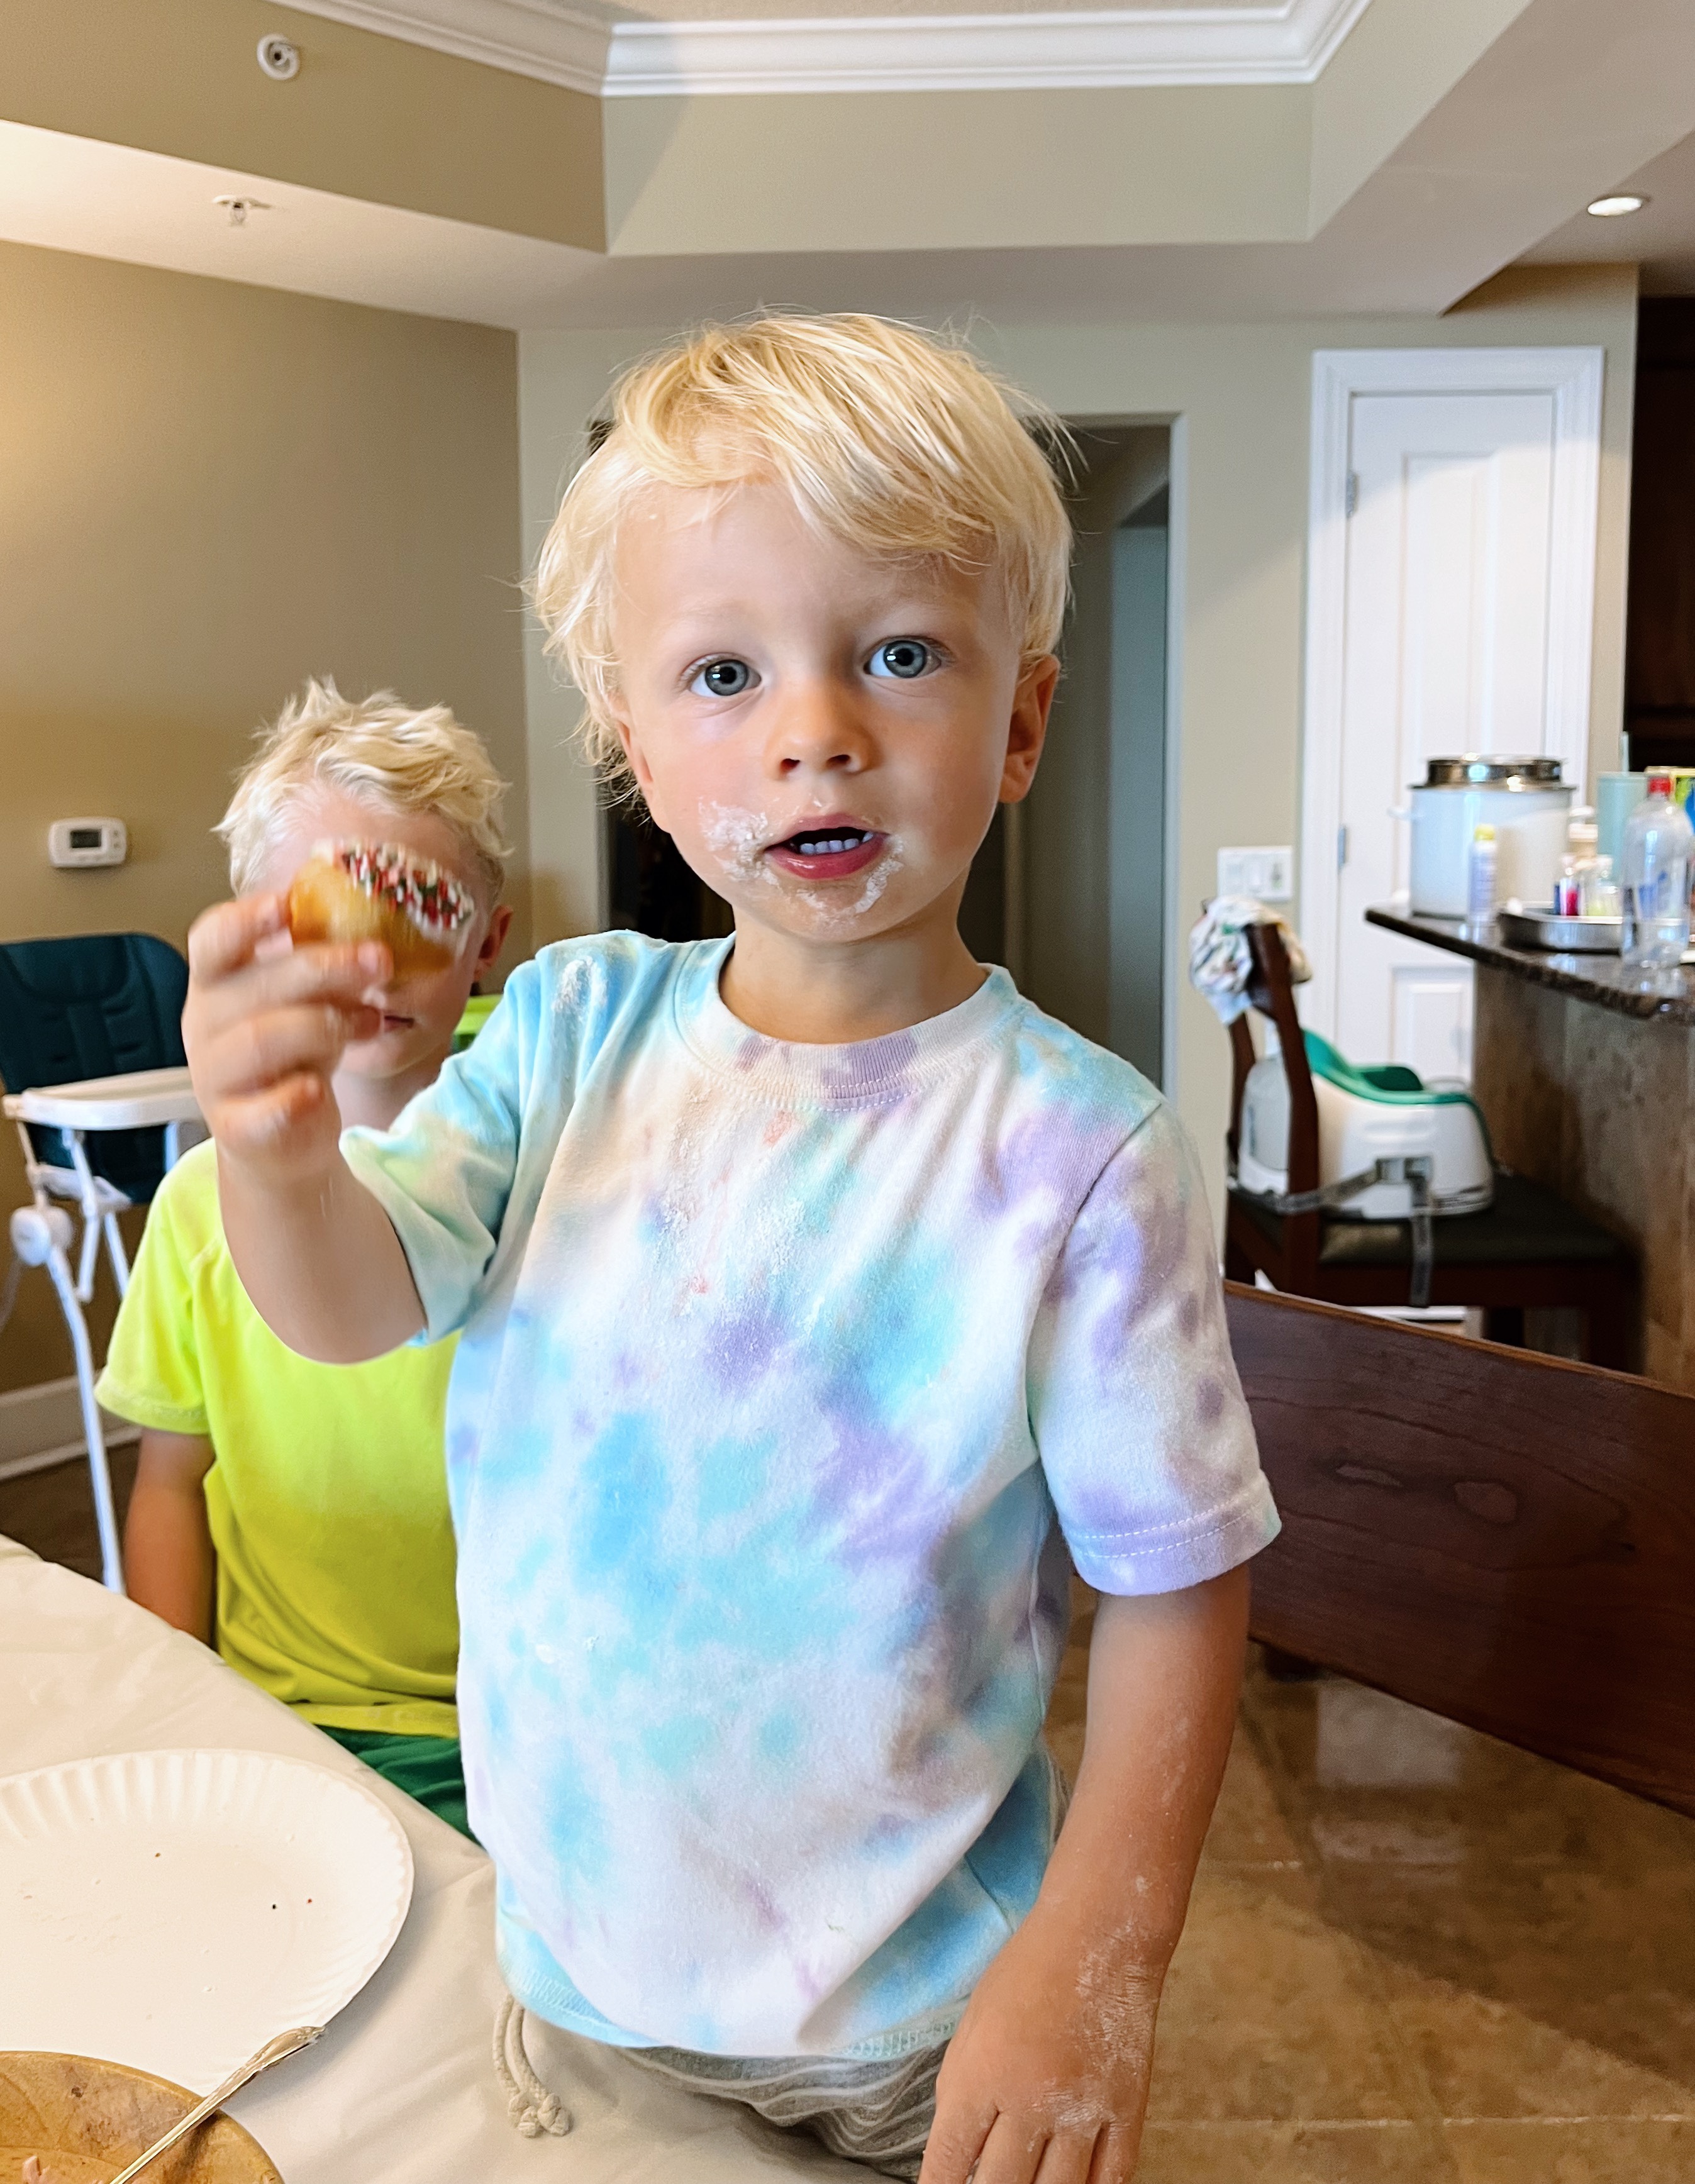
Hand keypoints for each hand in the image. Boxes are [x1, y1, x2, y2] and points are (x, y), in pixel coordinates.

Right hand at [182, 893, 387, 1184]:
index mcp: (216, 982)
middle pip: (255, 985)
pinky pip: (262, 1109)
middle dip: (324, 968)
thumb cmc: (295, 1053)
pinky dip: (292, 1097)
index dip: (244, 920)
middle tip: (380, 960)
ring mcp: (214, 1077)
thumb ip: (320, 970)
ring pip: (262, 1038)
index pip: (212, 940)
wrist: (281, 1138)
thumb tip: (368, 938)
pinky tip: (317, 1090)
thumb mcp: (306, 1002)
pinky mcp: (235, 1126)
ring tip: (371, 1023)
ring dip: (326, 1025)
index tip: (285, 904)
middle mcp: (205, 1024)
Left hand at [920, 1902, 1161, 2183]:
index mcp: (981, 2073)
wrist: (1098, 1934)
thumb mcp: (973, 2025)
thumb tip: (956, 2155)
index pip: (950, 2162)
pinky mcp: (1127, 2111)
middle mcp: (1030, 2099)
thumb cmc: (1026, 1972)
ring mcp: (1083, 2110)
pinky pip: (1109, 2180)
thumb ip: (962, 2092)